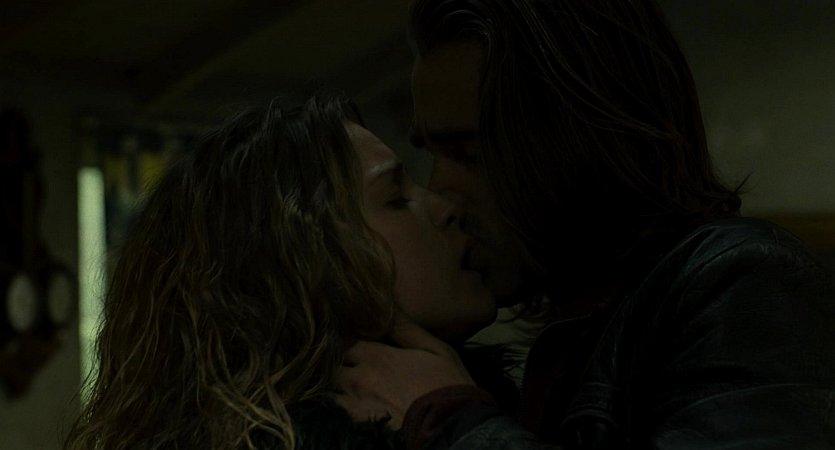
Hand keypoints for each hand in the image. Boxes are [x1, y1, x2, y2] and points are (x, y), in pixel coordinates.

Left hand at [334, 319, 474, 428]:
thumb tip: (388, 306)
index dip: (347, 338)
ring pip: (331, 389)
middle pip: (334, 366)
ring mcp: (357, 405)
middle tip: (346, 360)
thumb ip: (406, 328)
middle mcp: (360, 379)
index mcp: (378, 357)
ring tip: (345, 381)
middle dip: (338, 362)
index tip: (351, 338)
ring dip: (336, 383)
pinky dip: (338, 403)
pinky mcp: (359, 425)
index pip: (346, 341)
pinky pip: (337, 411)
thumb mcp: (435, 348)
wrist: (452, 427)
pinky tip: (347, 401)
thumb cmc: (447, 385)